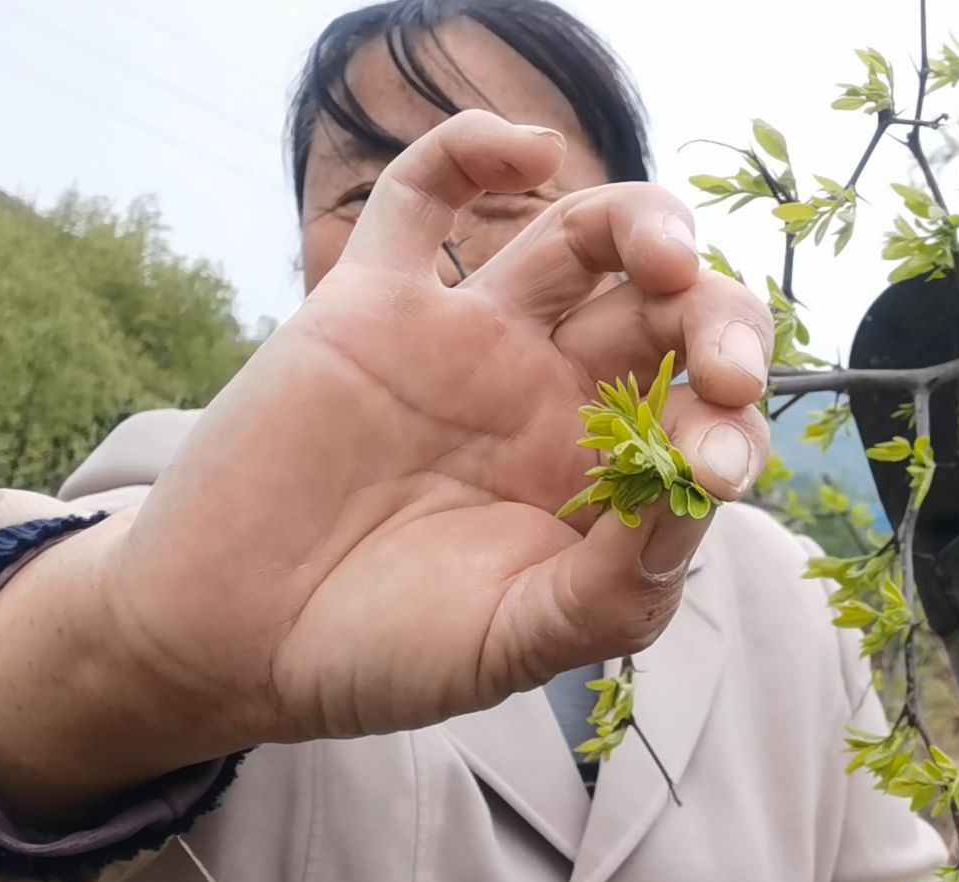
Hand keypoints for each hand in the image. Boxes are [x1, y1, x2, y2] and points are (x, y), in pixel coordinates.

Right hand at [0, 111, 770, 820]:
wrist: (227, 640)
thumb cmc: (384, 652)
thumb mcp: (521, 643)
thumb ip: (615, 586)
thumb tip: (697, 498)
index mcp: (601, 474)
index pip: (702, 416)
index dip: (732, 429)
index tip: (717, 471)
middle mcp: (551, 394)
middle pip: (667, 314)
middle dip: (720, 323)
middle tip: (726, 368)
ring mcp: (469, 339)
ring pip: (583, 238)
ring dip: (646, 226)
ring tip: (669, 259)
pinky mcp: (375, 302)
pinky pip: (427, 197)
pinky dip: (476, 152)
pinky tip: (531, 155)